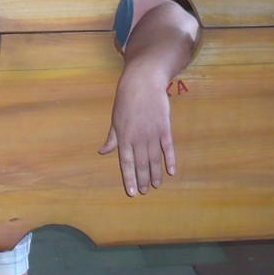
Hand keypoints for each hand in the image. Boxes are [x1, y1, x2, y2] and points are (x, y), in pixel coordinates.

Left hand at [98, 61, 175, 196]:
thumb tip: (102, 152)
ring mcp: (152, 134)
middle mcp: (138, 138)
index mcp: (124, 137)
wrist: (143, 83)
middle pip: (141, 164)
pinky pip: (168, 148)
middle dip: (142, 179)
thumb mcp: (115, 119)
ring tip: (155, 186)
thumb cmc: (125, 100)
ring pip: (154, 159)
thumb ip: (112, 138)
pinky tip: (171, 171)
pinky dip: (170, 160)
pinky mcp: (164, 128)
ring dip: (155, 174)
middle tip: (143, 191)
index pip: (126, 163)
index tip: (131, 192)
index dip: (129, 178)